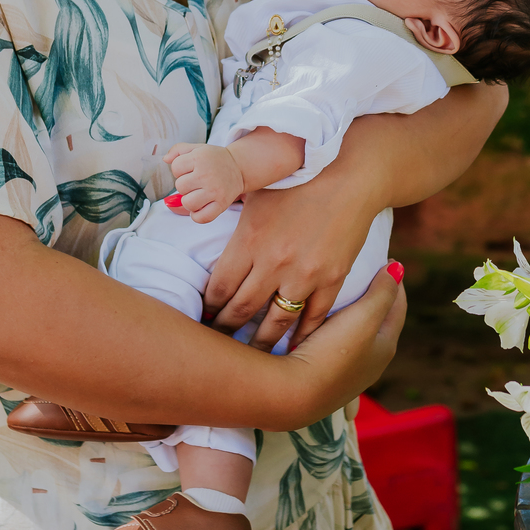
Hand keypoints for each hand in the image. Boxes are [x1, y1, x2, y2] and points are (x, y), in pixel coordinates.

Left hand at [164, 142, 243, 221]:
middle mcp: (207, 174)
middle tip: (195, 182)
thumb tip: (165, 160)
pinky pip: (201, 217)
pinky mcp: (222, 204)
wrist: (240, 167)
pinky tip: (200, 207)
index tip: (189, 170)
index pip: (175, 168)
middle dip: (185, 185)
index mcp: (199, 158)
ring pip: (187, 203)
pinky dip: (197, 215)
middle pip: (180, 186)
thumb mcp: (197, 148)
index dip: (179, 170)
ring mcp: (215, 190)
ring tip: (197, 194)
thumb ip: (178, 150)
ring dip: (189, 201)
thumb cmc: (215, 159)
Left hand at [205, 162, 382, 345]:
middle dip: (225, 330)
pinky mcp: (333, 279)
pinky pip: (313, 318)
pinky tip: (290, 348)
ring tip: (248, 355)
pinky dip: (300, 336)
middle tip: (216, 343)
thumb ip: (223, 204)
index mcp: (250, 240)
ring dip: (259, 342)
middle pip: (241, 310)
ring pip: (276, 322)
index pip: (219, 289)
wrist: (351, 174)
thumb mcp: (255, 187)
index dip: (207, 308)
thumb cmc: (299, 176)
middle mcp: (275, 262)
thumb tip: (177, 208)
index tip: (202, 318)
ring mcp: (305, 274)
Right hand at [276, 263, 406, 423]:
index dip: (394, 282)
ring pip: (354, 335)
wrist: (293, 394)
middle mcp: (370, 363)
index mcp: (385, 347)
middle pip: (377, 321)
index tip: (386, 260)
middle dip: (374, 297)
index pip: (398, 308)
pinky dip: (331, 330)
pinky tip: (318, 324)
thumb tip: (397, 270)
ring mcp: (346, 373)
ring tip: (339, 294)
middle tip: (363, 273)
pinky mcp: (322, 376)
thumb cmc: (333, 353)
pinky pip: (332, 345)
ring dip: (351, 315)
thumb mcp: (364, 317)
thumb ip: (383, 292)